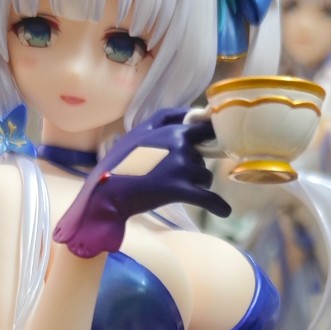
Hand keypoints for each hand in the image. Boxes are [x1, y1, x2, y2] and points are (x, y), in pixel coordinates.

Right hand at [52, 109, 231, 258]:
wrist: (106, 191)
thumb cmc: (117, 164)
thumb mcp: (136, 134)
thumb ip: (161, 123)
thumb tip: (186, 118)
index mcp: (168, 129)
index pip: (198, 124)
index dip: (207, 132)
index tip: (211, 138)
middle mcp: (178, 143)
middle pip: (201, 155)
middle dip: (195, 165)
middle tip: (179, 176)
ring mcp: (181, 166)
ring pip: (204, 176)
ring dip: (197, 184)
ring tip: (179, 192)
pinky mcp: (181, 189)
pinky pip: (208, 198)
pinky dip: (218, 206)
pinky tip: (224, 212)